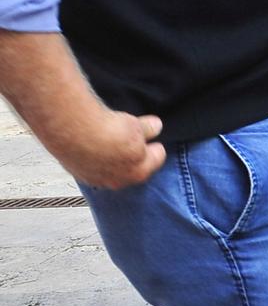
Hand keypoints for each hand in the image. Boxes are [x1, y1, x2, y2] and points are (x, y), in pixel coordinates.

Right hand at [51, 106, 165, 189]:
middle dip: (134, 154)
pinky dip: (93, 157)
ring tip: (108, 138)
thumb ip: (148, 128)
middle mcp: (117, 181)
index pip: (157, 159)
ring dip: (112, 156)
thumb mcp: (136, 125)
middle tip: (129, 137)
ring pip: (111, 168)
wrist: (72, 129)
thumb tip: (155, 127)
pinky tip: (90, 143)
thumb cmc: (105, 130)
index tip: (152, 139)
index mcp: (139, 171)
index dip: (154, 146)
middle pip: (133, 167)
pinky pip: (91, 166)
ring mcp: (95, 179)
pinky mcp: (77, 173)